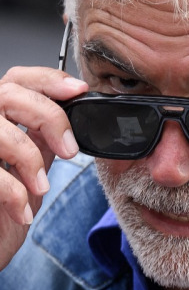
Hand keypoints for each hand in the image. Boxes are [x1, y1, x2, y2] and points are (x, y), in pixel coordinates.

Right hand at [0, 66, 87, 269]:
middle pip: (10, 94)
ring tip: (40, 187)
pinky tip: (22, 211)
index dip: (49, 79)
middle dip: (49, 118)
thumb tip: (78, 115)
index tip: (80, 90)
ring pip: (1, 132)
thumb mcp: (31, 165)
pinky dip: (14, 194)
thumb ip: (45, 137)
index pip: (19, 78)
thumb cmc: (3, 207)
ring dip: (30, 160)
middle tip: (70, 150)